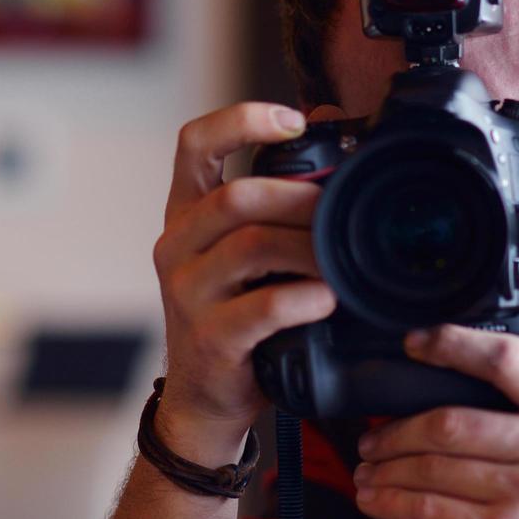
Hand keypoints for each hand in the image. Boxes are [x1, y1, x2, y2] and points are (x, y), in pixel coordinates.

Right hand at [151, 103, 336, 463]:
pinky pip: (261, 308)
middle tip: (342, 208)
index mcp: (185, 213)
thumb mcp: (249, 252)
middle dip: (299, 197)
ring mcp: (186, 293)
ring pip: (250, 246)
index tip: (292, 119)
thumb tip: (328, 121)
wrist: (206, 399)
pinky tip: (328, 299)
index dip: (240, 120)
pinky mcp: (209, 338)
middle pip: (235, 198)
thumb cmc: (239, 316)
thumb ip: (278, 197)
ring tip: (343, 258)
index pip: (194, 144)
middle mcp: (176, 245)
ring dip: (309, 247)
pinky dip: (303, 298)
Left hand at [353, 325, 518, 518]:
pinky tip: (376, 500)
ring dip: (387, 466)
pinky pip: (427, 511)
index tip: (416, 343)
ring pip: (430, 466)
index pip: (508, 359)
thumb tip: (468, 389)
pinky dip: (391, 503)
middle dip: (398, 429)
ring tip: (370, 467)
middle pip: (450, 420)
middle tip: (375, 436)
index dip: (453, 344)